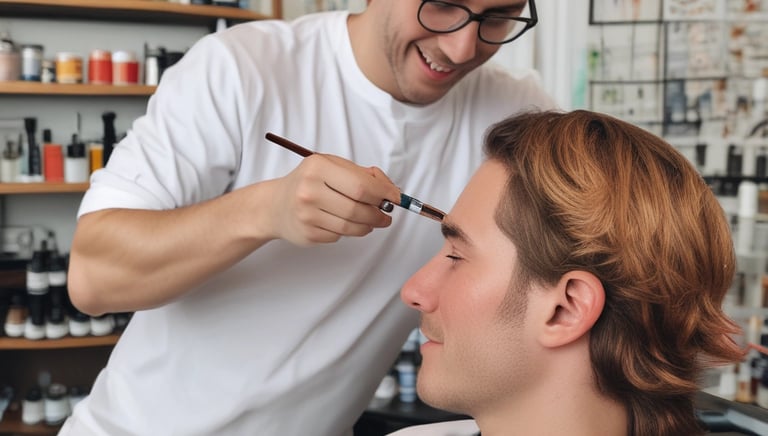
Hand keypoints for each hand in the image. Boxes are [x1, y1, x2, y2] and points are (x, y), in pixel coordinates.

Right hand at [267, 153, 401, 244]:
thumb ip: (361, 174)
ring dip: (368, 226)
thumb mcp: (331, 167)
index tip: (396, 198)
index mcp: (318, 167)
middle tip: (385, 215)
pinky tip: (343, 223)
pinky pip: (339, 236)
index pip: (361, 185)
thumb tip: (391, 190)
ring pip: (351, 227)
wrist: (275, 205)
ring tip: (372, 221)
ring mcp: (306, 215)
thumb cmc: (309, 182)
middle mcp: (309, 190)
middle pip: (358, 208)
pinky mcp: (307, 234)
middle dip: (378, 214)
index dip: (384, 194)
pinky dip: (348, 231)